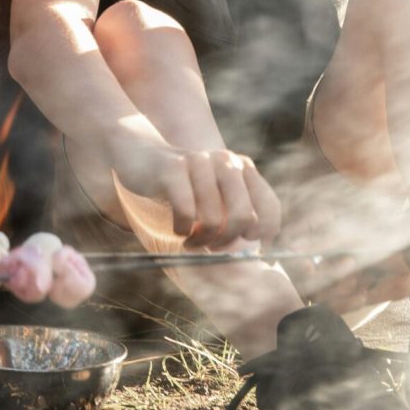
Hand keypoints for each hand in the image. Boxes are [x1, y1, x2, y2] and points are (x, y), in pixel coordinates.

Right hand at [110, 135, 280, 248]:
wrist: (140, 155)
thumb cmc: (182, 186)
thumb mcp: (213, 196)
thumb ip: (236, 216)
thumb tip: (263, 254)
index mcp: (242, 168)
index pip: (270, 207)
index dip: (263, 234)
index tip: (246, 245)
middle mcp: (226, 161)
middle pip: (243, 218)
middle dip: (227, 242)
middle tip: (212, 246)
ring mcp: (200, 162)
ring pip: (212, 220)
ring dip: (200, 241)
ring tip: (190, 240)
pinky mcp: (173, 168)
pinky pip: (186, 214)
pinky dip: (181, 230)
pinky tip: (178, 229)